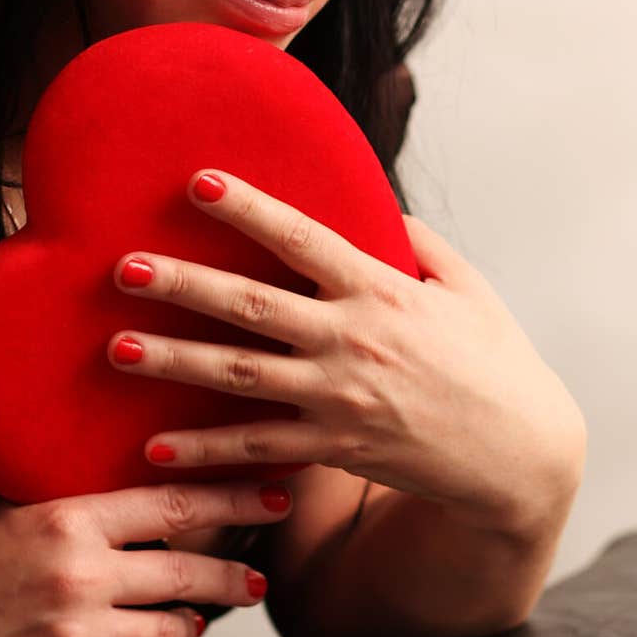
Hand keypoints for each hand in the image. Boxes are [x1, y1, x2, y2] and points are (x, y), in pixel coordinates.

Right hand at [0, 478, 290, 636]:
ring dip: (196, 626)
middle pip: (190, 574)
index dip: (236, 501)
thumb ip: (75, 484)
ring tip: (201, 618)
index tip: (273, 497)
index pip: (177, 505)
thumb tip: (139, 460)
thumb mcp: (12, 498)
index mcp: (71, 521)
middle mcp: (81, 579)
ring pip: (175, 633)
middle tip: (258, 576)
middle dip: (235, 575)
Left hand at [109, 169, 585, 535]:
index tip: (198, 180)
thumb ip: (422, 243)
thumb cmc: (495, 361)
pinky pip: (258, 449)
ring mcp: (339, 397)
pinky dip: (205, 452)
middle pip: (251, 305)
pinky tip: (154, 449)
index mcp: (381, 288)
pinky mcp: (334, 447)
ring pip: (240, 375)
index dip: (248, 208)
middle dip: (183, 284)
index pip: (302, 238)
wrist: (520, 455)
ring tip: (116, 348)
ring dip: (174, 361)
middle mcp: (352, 339)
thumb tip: (381, 207)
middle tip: (122, 266)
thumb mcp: (469, 289)